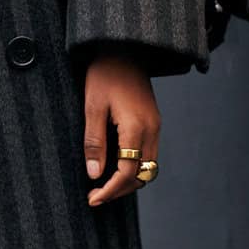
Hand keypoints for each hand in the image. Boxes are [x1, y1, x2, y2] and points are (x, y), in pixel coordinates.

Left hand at [82, 52, 159, 206]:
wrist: (124, 49)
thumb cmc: (104, 74)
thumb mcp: (92, 106)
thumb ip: (94, 142)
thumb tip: (94, 174)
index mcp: (137, 126)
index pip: (128, 172)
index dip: (110, 190)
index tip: (92, 199)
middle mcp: (152, 129)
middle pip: (142, 175)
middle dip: (120, 190)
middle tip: (96, 196)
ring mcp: (156, 125)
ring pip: (148, 166)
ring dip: (128, 180)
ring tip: (103, 184)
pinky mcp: (153, 121)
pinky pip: (148, 153)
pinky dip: (134, 166)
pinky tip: (114, 165)